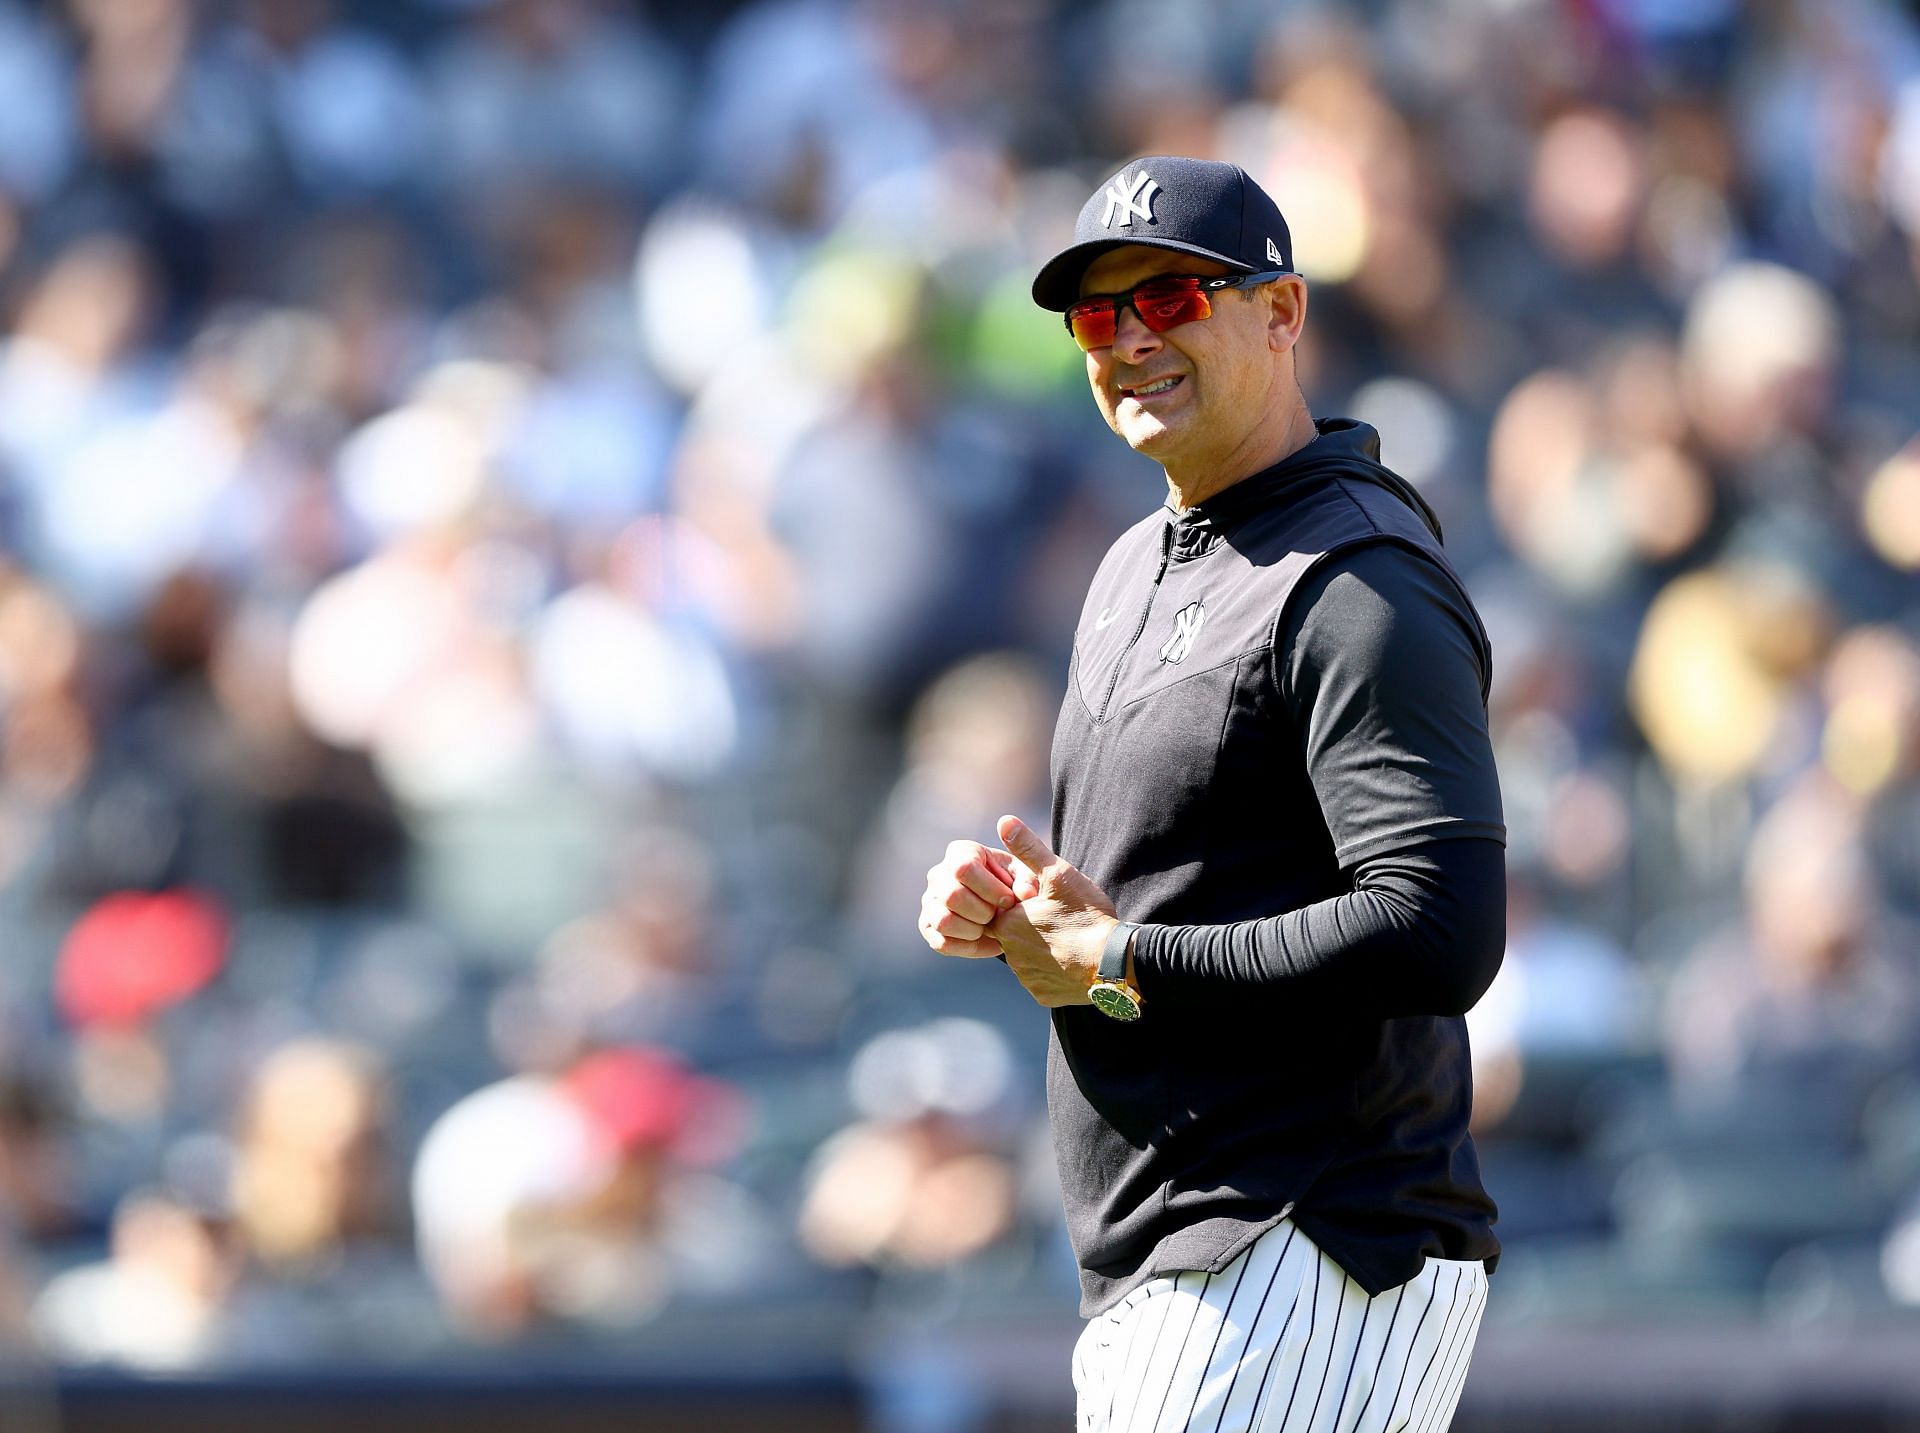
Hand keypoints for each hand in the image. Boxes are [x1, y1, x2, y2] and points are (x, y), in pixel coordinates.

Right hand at [919, 839, 1027, 957]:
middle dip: (983, 912)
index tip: (1008, 900)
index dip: (990, 889)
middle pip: (952, 896)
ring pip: (943, 921)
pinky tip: (988, 942)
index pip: (964, 868)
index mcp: (961, 852)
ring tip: (992, 929)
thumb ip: (1028, 880)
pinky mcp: (928, 926)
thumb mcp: (1026, 877)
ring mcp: (930, 900)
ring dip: (974, 930)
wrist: (1006, 906)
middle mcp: (939, 873)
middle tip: (999, 916)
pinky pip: (942, 943)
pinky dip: (968, 947)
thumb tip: (1025, 894)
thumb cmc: (1014, 884)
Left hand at [987, 815, 1118, 1007]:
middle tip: (1061, 921)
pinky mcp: (1042, 995)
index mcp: (1008, 923)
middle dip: (1032, 928)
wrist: (1114, 963)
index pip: (1002, 911)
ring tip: (1069, 940)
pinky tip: (1073, 961)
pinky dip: (1054, 972)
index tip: (1044, 903)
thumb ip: (1028, 849)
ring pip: (1028, 959)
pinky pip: (1043, 981)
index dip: (1023, 905)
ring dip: (1042, 951)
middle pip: (1015, 936)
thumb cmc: (1086, 915)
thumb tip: (1004, 821)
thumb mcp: (1059, 874)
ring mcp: (1026, 978)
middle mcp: (1010, 954)